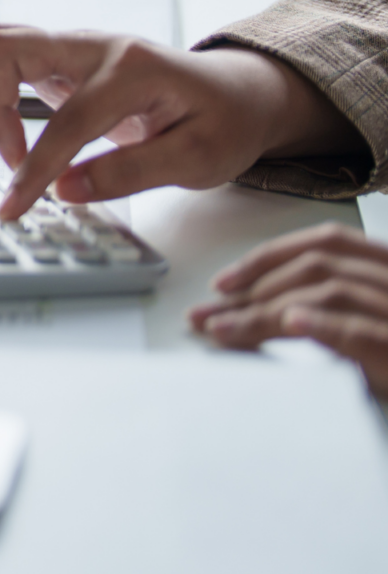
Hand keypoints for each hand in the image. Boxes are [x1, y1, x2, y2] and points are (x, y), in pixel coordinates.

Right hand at [0, 25, 366, 220]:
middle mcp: (97, 47)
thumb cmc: (225, 122)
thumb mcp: (198, 159)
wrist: (239, 94)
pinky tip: (17, 130)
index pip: (65, 123)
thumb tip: (65, 189)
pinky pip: (7, 58)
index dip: (33, 171)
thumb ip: (130, 173)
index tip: (15, 207)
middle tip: (10, 158)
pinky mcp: (64, 61)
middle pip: (3, 47)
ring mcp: (77, 49)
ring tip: (12, 146)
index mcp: (134, 69)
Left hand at [188, 223, 387, 396]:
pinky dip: (325, 323)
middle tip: (203, 316)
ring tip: (223, 329)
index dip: (268, 258)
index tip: (221, 283)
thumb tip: (251, 310)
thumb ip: (329, 308)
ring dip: (266, 310)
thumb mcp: (370, 327)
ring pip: (329, 292)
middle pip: (316, 269)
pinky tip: (291, 322)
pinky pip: (363, 329)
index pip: (325, 244)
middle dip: (250, 291)